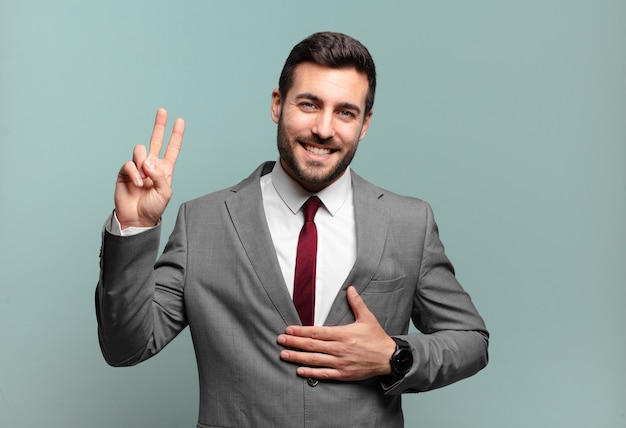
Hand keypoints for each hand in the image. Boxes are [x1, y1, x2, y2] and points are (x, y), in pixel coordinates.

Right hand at [114, 108, 184, 228]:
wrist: (137, 218)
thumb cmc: (153, 207)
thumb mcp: (164, 192)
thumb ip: (159, 175)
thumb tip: (148, 161)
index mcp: (165, 169)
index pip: (172, 148)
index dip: (176, 135)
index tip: (180, 121)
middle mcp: (152, 165)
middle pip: (156, 140)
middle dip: (159, 125)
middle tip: (162, 111)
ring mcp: (138, 167)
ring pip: (140, 150)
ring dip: (142, 163)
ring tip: (144, 180)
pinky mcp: (125, 172)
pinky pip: (129, 164)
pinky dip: (134, 173)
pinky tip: (137, 184)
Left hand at [277, 286, 395, 380]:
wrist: (389, 358)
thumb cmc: (377, 338)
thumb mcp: (367, 318)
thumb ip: (356, 303)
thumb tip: (350, 288)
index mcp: (343, 334)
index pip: (316, 332)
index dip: (301, 331)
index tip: (288, 330)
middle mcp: (339, 348)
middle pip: (311, 346)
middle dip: (293, 343)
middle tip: (280, 340)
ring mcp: (340, 362)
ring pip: (314, 360)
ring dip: (297, 357)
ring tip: (284, 355)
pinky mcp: (343, 374)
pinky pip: (324, 374)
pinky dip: (311, 373)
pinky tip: (299, 371)